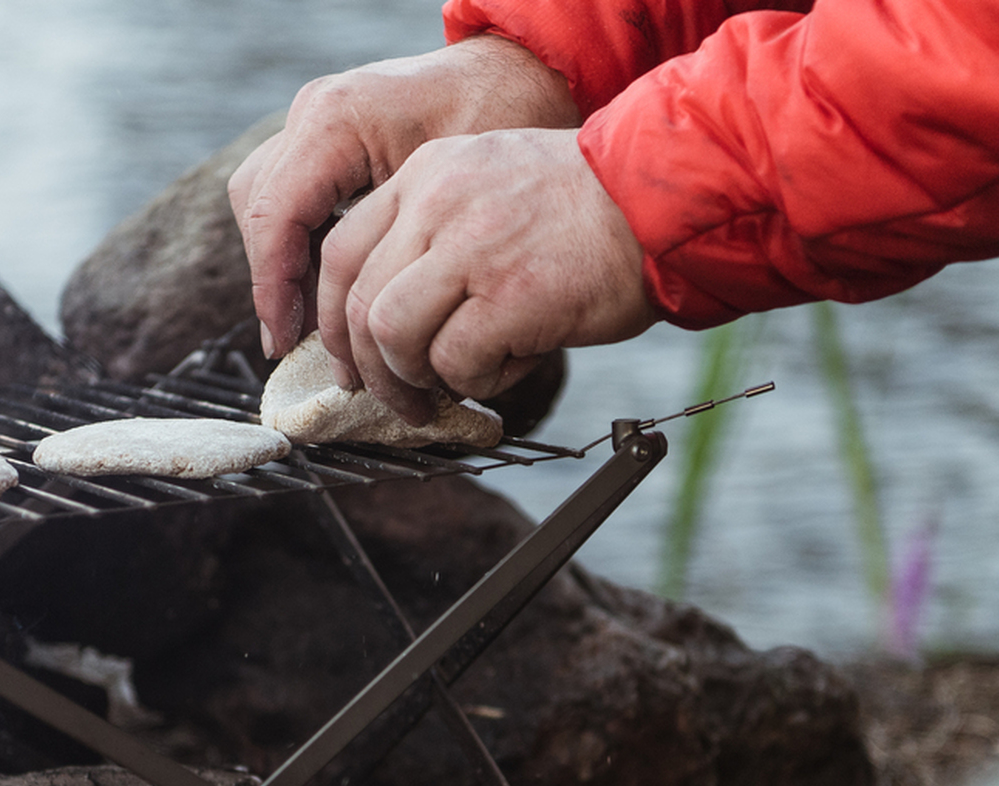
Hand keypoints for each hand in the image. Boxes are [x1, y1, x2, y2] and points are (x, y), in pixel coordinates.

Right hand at [229, 36, 579, 361]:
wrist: (519, 73)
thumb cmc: (501, 120)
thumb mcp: (453, 190)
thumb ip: (397, 246)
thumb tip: (363, 327)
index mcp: (336, 119)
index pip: (275, 216)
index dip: (273, 289)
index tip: (284, 343)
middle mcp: (314, 112)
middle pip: (259, 210)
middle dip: (273, 282)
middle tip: (298, 344)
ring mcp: (316, 122)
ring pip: (266, 204)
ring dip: (283, 267)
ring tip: (313, 329)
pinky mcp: (327, 139)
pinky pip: (293, 196)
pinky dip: (302, 246)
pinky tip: (331, 292)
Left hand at [316, 127, 659, 420]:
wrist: (665, 201)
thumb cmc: (586, 209)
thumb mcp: (491, 186)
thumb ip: (435, 237)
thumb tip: (392, 324)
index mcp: (426, 174)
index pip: (340, 252)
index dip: (333, 320)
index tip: (350, 359)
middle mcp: (439, 202)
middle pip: (358, 301)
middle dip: (369, 368)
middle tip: (398, 399)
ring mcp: (474, 247)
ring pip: (392, 334)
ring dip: (412, 380)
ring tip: (447, 391)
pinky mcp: (512, 296)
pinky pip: (455, 362)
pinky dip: (473, 382)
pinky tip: (505, 368)